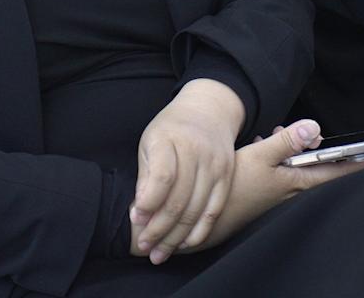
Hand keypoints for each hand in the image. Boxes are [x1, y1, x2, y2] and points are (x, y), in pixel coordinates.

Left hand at [131, 79, 244, 262]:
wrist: (208, 110)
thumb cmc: (170, 129)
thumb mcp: (150, 141)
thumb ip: (146, 176)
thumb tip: (140, 214)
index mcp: (169, 139)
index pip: (162, 177)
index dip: (148, 203)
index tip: (137, 218)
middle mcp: (196, 151)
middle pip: (179, 200)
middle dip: (159, 229)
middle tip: (144, 245)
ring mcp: (215, 164)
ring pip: (196, 210)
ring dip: (176, 237)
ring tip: (160, 253)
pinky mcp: (227, 175)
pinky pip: (214, 209)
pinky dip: (200, 231)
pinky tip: (185, 243)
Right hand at [140, 120, 363, 256]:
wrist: (205, 217)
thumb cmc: (232, 189)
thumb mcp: (258, 157)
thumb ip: (286, 141)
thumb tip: (314, 127)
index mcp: (295, 180)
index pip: (332, 171)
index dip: (352, 163)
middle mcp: (290, 187)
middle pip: (314, 166)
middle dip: (316, 147)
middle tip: (310, 133)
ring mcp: (277, 190)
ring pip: (295, 165)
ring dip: (293, 148)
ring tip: (280, 133)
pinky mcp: (264, 189)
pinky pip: (280, 167)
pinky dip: (277, 153)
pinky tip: (262, 143)